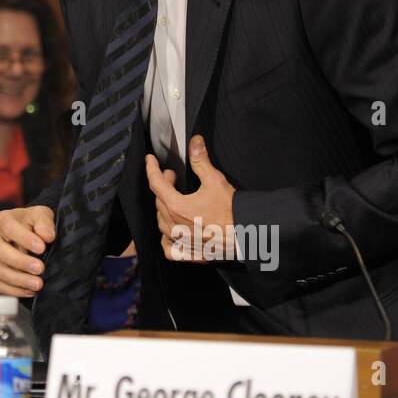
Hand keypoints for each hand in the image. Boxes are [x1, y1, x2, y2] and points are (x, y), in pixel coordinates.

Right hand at [0, 206, 54, 297]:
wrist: (32, 233)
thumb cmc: (34, 223)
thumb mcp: (42, 215)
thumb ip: (45, 222)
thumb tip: (47, 235)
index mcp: (3, 220)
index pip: (8, 228)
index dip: (24, 238)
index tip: (41, 247)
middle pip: (1, 251)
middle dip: (21, 262)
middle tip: (40, 268)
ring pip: (1, 271)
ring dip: (20, 280)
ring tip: (38, 283)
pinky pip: (1, 285)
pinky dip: (16, 290)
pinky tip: (31, 291)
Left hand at [149, 135, 235, 262]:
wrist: (247, 235)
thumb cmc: (232, 211)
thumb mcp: (215, 180)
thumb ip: (200, 160)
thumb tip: (195, 143)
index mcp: (176, 206)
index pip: (156, 183)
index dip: (152, 168)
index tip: (151, 161)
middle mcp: (174, 226)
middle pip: (159, 201)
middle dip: (163, 185)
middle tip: (172, 176)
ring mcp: (180, 242)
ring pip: (162, 222)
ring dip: (165, 208)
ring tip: (173, 200)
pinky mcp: (188, 254)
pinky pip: (168, 247)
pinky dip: (167, 238)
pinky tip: (173, 231)